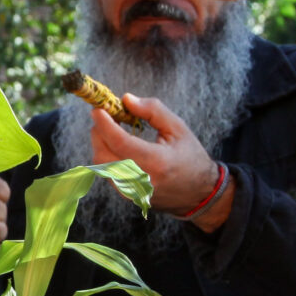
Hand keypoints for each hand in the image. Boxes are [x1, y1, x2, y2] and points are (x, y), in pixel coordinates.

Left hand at [93, 95, 233, 230]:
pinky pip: (106, 173)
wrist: (198, 192)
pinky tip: (117, 145)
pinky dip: (106, 156)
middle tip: (105, 116)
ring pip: (100, 165)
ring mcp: (132, 191)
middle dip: (99, 132)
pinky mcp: (127, 195)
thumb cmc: (190, 156)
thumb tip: (125, 99)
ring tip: (113, 129)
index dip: (104, 124)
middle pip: (103, 155)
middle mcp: (141, 180)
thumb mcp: (178, 128)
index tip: (97, 108)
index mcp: (157, 162)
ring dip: (101, 144)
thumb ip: (153, 110)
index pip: (120, 142)